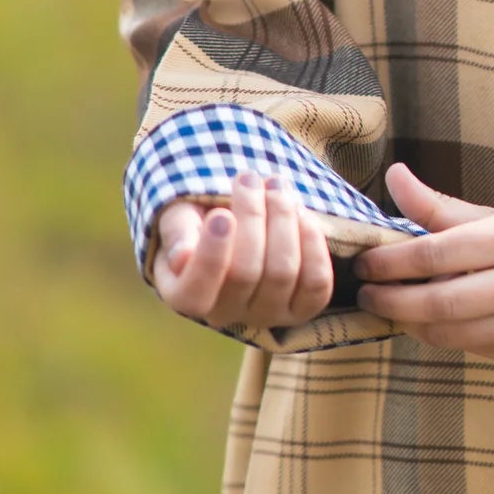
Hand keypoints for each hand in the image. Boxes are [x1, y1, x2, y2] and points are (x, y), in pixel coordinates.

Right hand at [152, 170, 334, 331]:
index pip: (195, 294)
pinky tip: (300, 213)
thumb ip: (178, 232)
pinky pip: (316, 284)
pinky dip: (312, 243)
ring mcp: (266, 314)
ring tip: (275, 184)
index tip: (221, 215)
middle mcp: (224, 315)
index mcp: (184, 296)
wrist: (236, 220)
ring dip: (283, 219)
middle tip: (249, 179)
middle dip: (252, 217)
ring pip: (282, 273)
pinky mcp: (300, 307)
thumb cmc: (200, 218)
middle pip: (245, 273)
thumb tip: (182, 258)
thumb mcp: (179, 215)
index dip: (212, 256)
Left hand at [353, 163, 493, 360]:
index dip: (392, 262)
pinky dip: (439, 336)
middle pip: (437, 300)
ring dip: (410, 322)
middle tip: (367, 292)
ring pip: (448, 332)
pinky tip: (425, 321)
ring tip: (391, 306)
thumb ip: (442, 208)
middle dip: (391, 299)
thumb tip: (394, 176)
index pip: (436, 253)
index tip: (365, 263)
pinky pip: (468, 348)